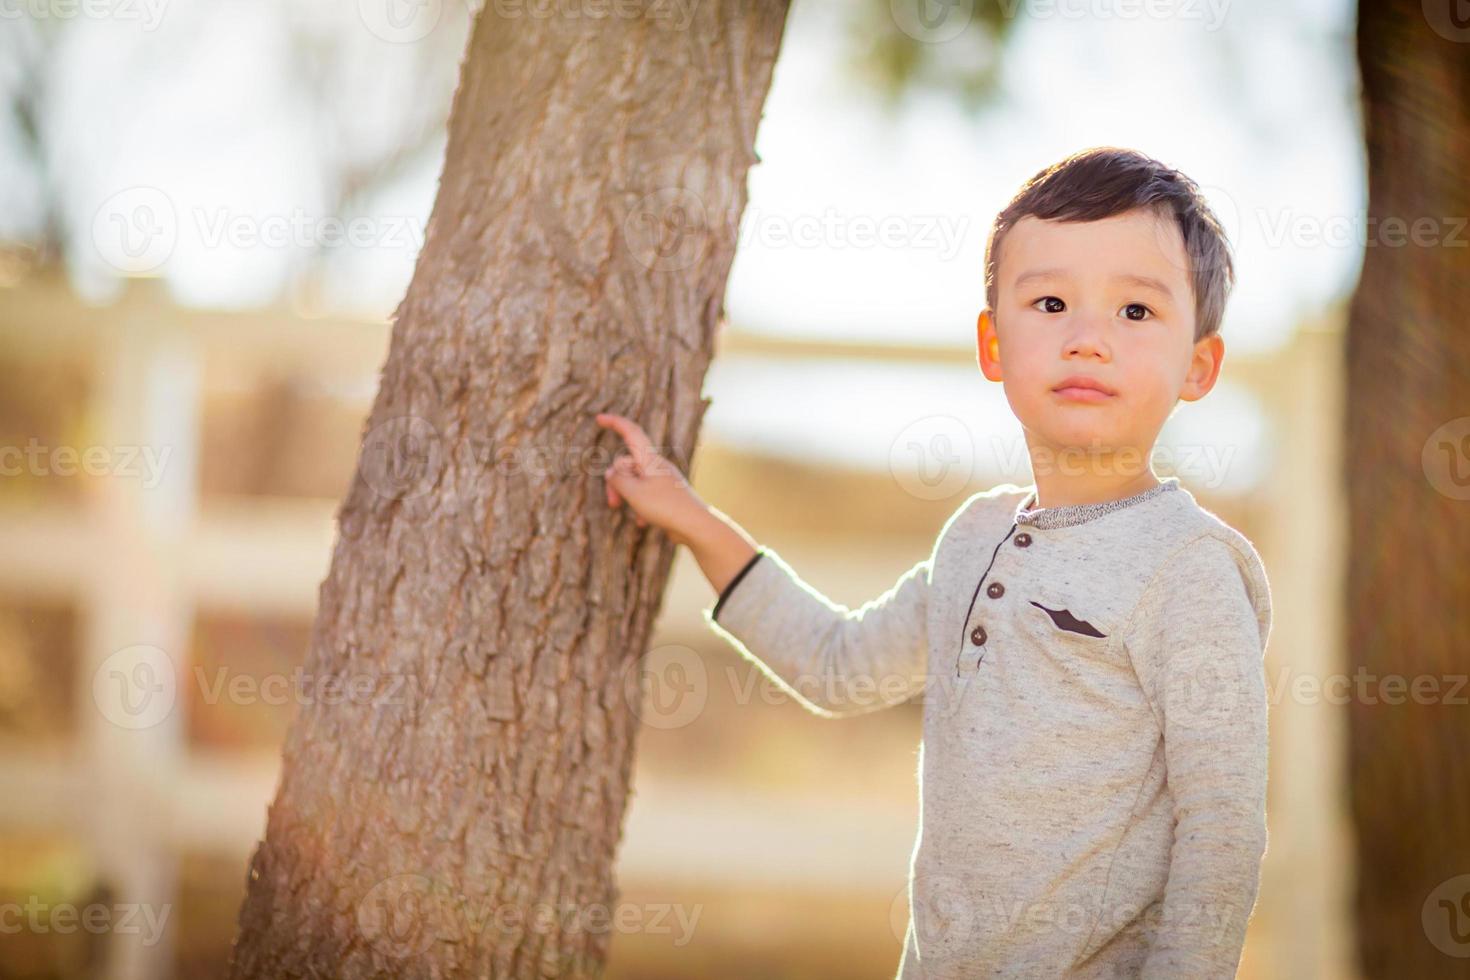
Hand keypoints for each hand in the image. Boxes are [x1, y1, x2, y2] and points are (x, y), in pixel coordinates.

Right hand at [595, 412, 704, 544]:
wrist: (696, 526)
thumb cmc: (666, 507)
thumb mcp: (633, 492)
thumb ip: (617, 479)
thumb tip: (611, 472)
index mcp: (650, 459)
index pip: (631, 432)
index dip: (615, 423)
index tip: (599, 418)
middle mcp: (658, 465)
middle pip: (627, 464)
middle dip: (616, 482)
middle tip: (613, 503)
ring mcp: (664, 479)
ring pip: (636, 481)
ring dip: (628, 497)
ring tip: (634, 516)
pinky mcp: (668, 494)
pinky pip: (647, 494)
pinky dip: (641, 506)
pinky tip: (643, 522)